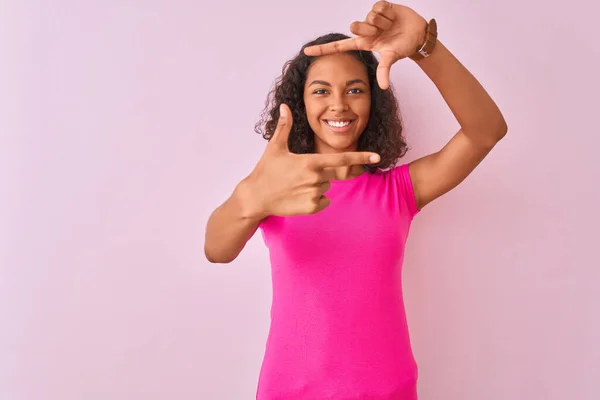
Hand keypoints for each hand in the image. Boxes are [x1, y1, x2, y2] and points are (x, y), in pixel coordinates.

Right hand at [243, 104, 380, 217]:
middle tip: (298, 175)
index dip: (360, 156)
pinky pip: (323, 201)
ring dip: (316, 187)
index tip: (377, 156)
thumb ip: (284, 127)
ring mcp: (314, 194)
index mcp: (310, 162)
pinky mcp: (311, 208)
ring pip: (326, 188)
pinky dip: (315, 200)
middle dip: (319, 174)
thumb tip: (285, 106)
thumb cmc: (266, 170)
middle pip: (331, 175)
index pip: (341, 159)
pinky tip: (298, 197)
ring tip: (296, 186)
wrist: (256, 197)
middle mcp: (315, 178)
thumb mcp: (275, 147)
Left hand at [303, 1, 426, 89]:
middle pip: (356, 26)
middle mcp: (365, 30)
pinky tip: (393, 15)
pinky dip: (387, 11)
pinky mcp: (381, 7)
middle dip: (370, 29)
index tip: (306, 52)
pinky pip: (378, 6)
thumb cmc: (403, 47)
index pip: (339, 47)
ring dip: (383, 21)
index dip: (323, 49)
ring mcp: (372, 18)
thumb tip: (384, 87)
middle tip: (382, 31)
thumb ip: (385, 70)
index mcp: (363, 43)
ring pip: (369, 16)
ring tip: (391, 25)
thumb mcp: (392, 57)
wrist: (418, 34)